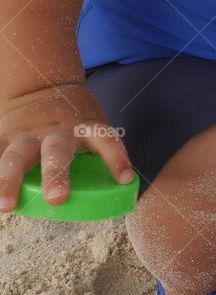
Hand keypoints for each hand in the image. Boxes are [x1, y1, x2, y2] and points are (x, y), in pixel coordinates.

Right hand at [0, 84, 132, 211]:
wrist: (42, 87)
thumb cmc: (75, 119)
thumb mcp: (92, 126)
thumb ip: (98, 153)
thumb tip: (121, 192)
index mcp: (85, 126)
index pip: (106, 139)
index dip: (117, 158)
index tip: (125, 180)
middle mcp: (57, 130)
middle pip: (56, 150)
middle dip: (55, 174)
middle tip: (56, 198)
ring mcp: (28, 134)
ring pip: (16, 155)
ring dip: (8, 181)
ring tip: (5, 207)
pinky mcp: (5, 137)